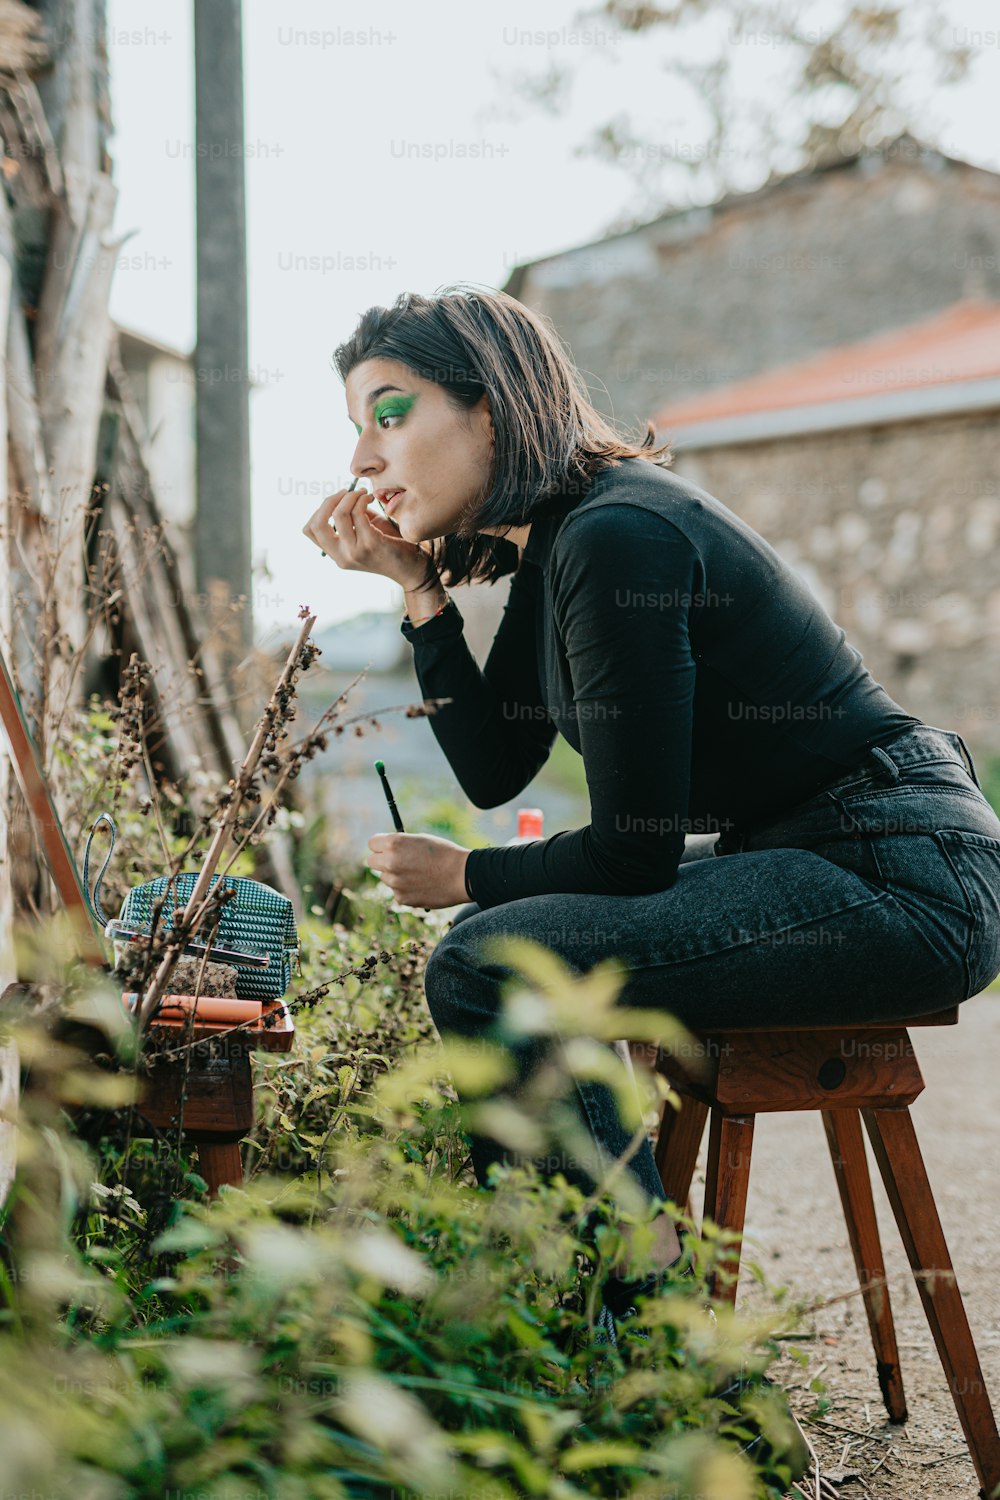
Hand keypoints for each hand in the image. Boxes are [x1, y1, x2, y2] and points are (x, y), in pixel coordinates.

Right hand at [302, 484, 431, 585]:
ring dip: (350, 496)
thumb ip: (352, 517)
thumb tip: (345, 495)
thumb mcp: (365, 532)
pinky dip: (362, 499)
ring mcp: (355, 552)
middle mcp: (341, 557)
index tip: (338, 500)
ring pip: (339, 514)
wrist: (414, 569)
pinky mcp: (371, 544)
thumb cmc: (391, 546)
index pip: (309, 530)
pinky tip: (372, 498)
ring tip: (364, 493)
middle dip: (329, 501)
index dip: (319, 509)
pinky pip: (358, 513)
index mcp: (336, 554)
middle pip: (316, 524)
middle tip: (347, 491)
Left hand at [366, 832, 469, 908]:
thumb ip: (399, 845)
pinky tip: (422, 885)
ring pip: (386, 878)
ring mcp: (395, 882)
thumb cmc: (444, 853)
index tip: (386, 848)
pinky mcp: (402, 898)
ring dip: (396, 876)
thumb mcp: (420, 840)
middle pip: (372, 862)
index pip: (372, 843)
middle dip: (382, 861)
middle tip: (398, 862)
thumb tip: (385, 851)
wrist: (463, 875)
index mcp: (394, 843)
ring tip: (418, 874)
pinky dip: (406, 890)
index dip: (381, 845)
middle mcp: (390, 862)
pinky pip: (397, 892)